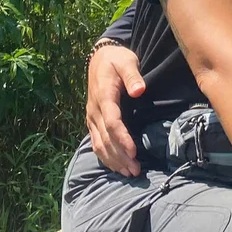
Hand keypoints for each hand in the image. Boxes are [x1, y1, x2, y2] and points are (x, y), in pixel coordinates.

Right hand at [86, 43, 145, 175]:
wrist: (99, 58)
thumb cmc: (116, 60)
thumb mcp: (126, 61)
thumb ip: (133, 75)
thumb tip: (139, 90)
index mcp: (103, 96)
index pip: (112, 122)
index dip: (122, 139)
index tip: (134, 152)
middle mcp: (94, 110)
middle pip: (106, 138)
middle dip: (120, 156)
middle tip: (136, 171)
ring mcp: (92, 117)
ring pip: (99, 144)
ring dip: (113, 160)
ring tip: (129, 172)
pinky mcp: (92, 122)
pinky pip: (96, 143)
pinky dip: (105, 157)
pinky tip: (116, 166)